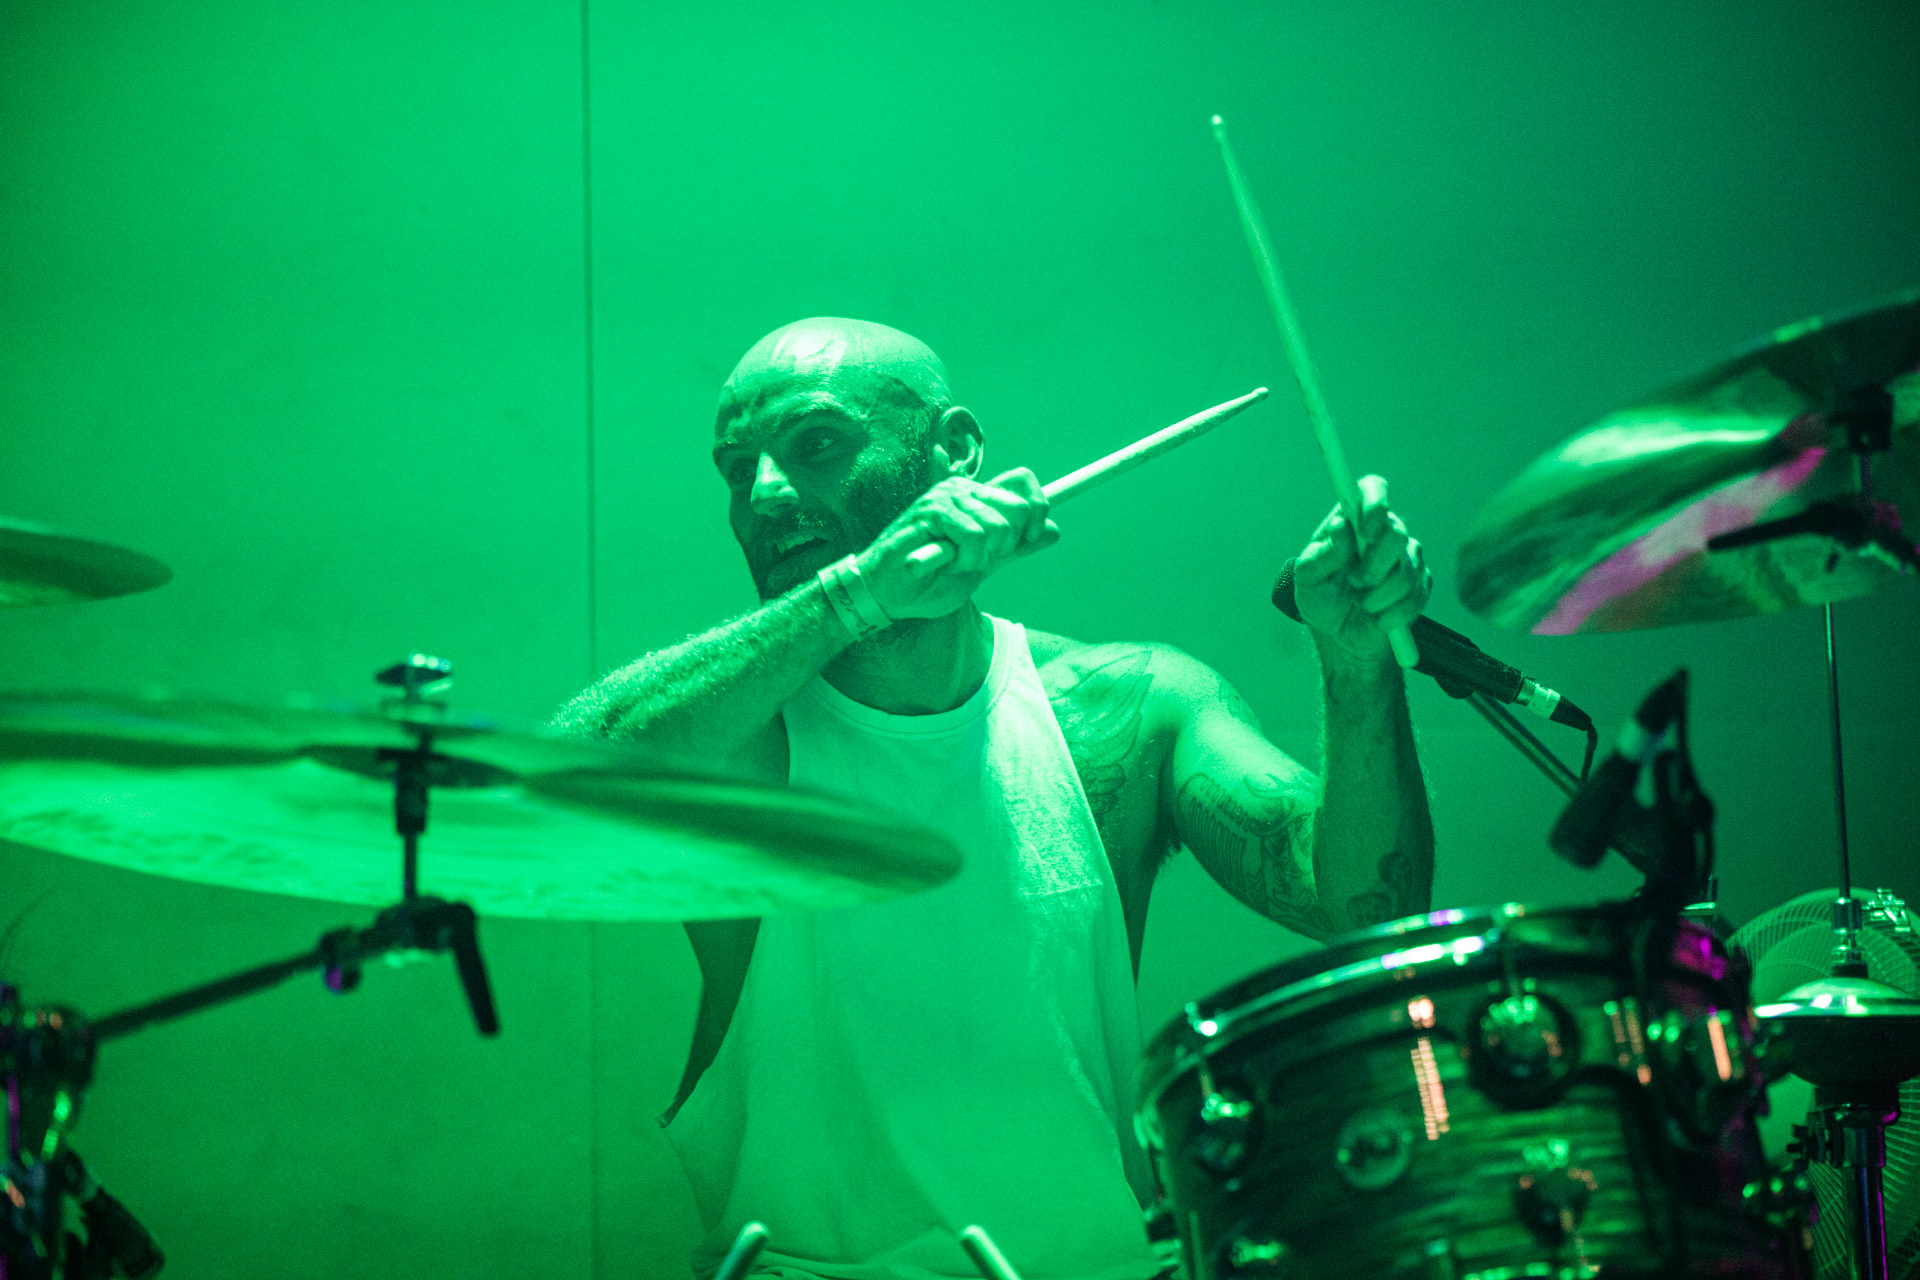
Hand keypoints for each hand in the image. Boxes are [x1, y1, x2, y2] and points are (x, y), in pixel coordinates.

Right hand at [857, 469, 1058, 619]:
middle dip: (1005, 546)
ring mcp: (946, 497)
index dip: (1038, 511)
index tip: (1023, 543)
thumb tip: (1054, 531)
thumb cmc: (931, 579)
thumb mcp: (984, 564)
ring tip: (951, 563)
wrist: (890, 593)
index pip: (1024, 482)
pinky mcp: (931, 510)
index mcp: (977, 497)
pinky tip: (941, 562)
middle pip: (1019, 508)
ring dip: (977, 559)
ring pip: (997, 528)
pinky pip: (972, 535)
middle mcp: (963, 489)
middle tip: (974, 559)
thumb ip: (1016, 548)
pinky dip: (962, 559)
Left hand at [1292, 475, 1430, 666]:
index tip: (1365, 531)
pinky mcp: (1420, 586)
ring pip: (1407, 572)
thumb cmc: (1320, 597)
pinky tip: (1377, 618)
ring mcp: (1407, 558)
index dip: (1375, 504)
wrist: (1339, 634)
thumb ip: (1322, 553)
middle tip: (1354, 582)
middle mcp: (1384, 532)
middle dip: (1373, 567)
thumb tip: (1340, 527)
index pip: (1373, 489)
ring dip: (1377, 596)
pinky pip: (1416, 598)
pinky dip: (1391, 614)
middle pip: (1396, 534)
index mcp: (1353, 521)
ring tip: (1361, 603)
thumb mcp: (1308, 578)